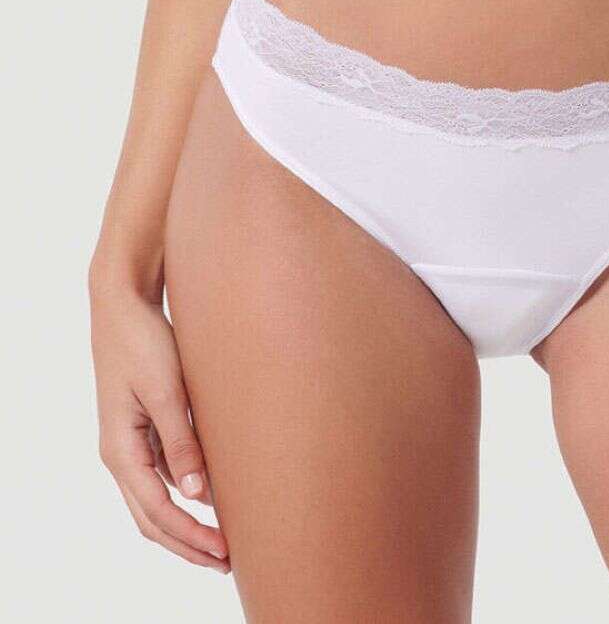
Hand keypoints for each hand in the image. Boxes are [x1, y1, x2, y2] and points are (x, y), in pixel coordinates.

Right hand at [89, 253, 229, 572]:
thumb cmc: (144, 343)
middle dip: (188, 543)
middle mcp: (123, 453)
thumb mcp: (167, 391)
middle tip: (228, 562)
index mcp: (122, 451)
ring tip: (224, 540)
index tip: (224, 553)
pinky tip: (213, 496)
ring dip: (188, 523)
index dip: (191, 537)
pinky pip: (165, 473)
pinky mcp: (147, 426)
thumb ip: (180, 441)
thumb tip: (196, 493)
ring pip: (158, 499)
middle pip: (154, 517)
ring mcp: (133, 442)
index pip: (157, 512)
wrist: (125, 305)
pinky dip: (186, 494)